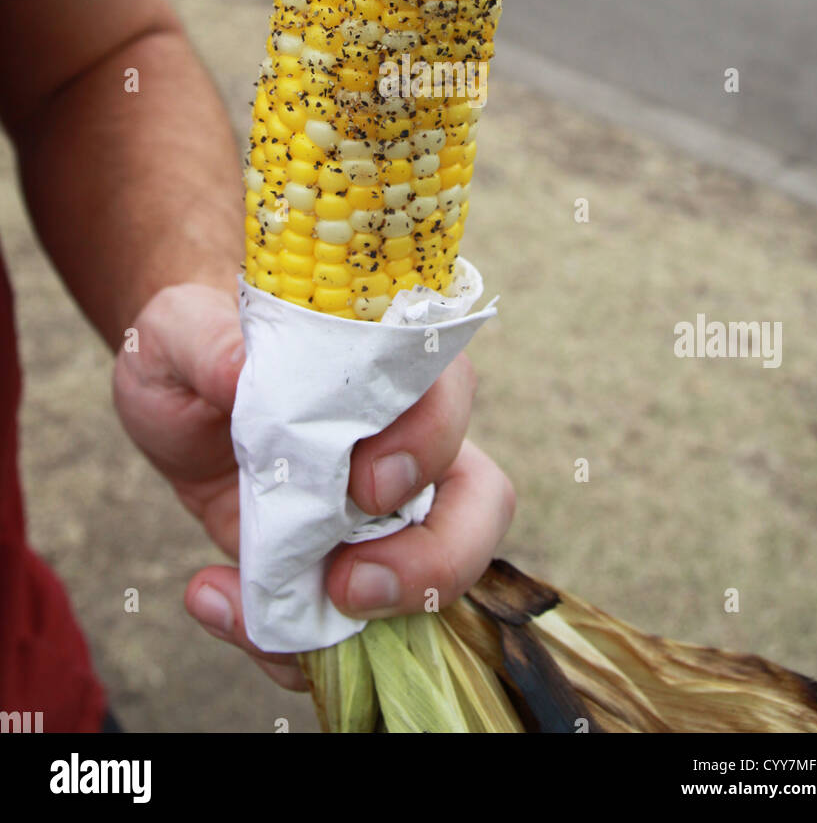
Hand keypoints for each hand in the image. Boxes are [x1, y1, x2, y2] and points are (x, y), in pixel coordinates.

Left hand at [113, 282, 513, 690]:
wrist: (173, 401)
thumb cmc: (193, 344)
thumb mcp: (176, 333)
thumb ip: (206, 346)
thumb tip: (244, 376)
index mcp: (382, 365)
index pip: (448, 393)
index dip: (426, 443)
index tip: (365, 485)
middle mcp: (404, 440)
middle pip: (480, 500)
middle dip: (438, 559)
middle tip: (352, 586)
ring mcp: (380, 515)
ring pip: (438, 578)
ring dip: (378, 621)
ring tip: (283, 627)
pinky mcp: (339, 568)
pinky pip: (353, 632)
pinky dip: (297, 646)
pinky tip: (218, 602)